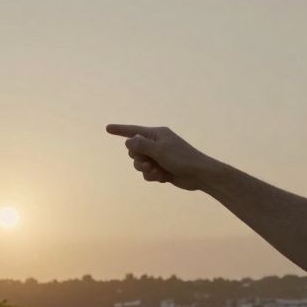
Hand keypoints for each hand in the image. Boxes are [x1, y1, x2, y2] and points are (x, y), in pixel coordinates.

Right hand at [105, 125, 219, 191]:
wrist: (199, 175)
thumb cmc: (182, 158)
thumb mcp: (159, 150)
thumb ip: (141, 145)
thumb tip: (128, 141)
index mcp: (157, 134)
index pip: (134, 131)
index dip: (120, 130)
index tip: (107, 128)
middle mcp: (156, 144)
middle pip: (134, 151)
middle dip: (138, 159)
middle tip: (148, 164)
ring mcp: (159, 157)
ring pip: (139, 164)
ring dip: (145, 170)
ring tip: (156, 172)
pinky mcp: (161, 169)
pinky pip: (147, 173)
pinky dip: (152, 176)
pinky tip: (162, 178)